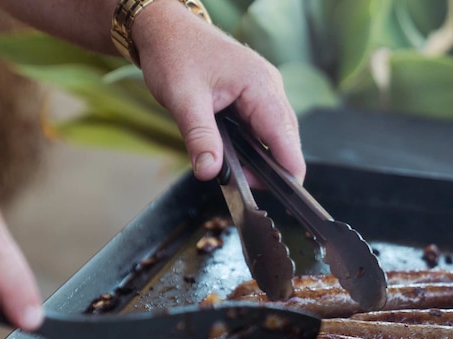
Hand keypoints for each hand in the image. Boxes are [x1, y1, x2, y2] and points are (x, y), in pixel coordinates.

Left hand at [131, 1, 305, 183]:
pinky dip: (252, 143)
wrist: (163, 28)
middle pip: (284, 138)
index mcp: (260, 85)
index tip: (288, 196)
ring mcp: (264, 89)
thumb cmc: (174, 53)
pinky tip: (235, 154)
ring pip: (274, 133)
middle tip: (243, 186)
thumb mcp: (183, 99)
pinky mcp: (254, 93)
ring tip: (237, 173)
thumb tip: (210, 172)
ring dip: (260, 156)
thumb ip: (199, 138)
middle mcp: (269, 86)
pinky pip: (262, 125)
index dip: (289, 169)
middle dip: (270, 167)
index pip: (285, 136)